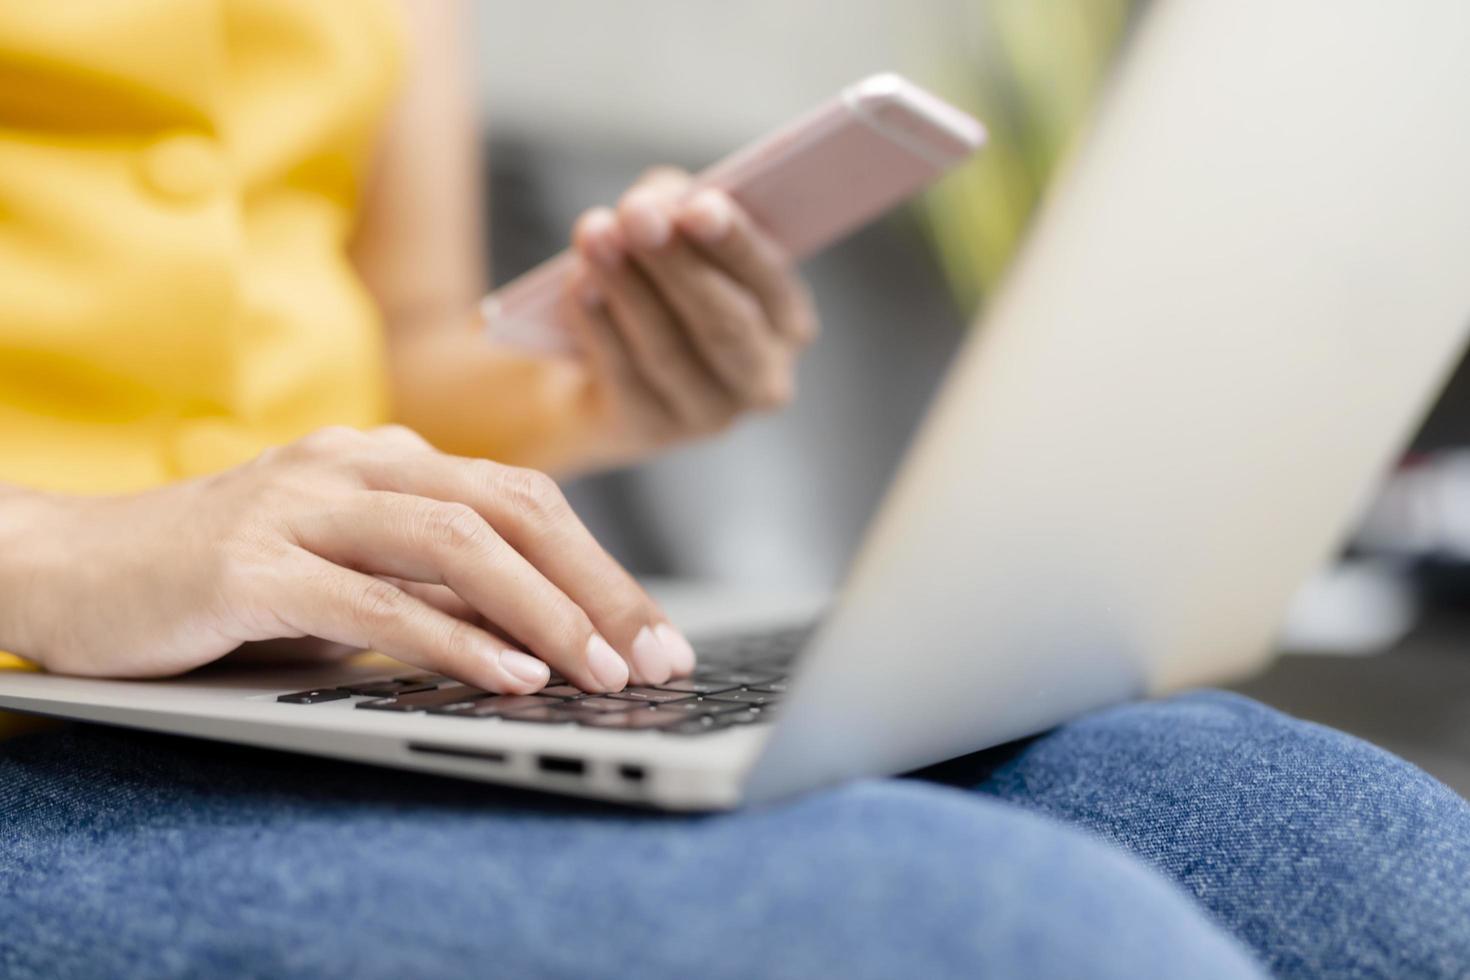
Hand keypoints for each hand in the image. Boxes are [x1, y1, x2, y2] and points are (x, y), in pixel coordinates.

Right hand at [3, 426, 695, 690]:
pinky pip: (374, 597)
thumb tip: (541, 632)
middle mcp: (354, 466)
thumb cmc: (221, 580)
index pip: (524, 502)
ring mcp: (301, 504)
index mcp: (387, 462)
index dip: (600, 567)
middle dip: (597, 587)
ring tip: (601, 672)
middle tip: (656, 657)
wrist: (71, 567)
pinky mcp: (251, 561)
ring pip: (455, 541)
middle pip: (511, 509)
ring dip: (544, 610)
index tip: (655, 634)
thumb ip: (431, 587)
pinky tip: (508, 675)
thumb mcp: (346, 577)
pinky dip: (452, 638)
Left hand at [566, 168, 818, 455]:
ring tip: (594, 234)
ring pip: (669, 348)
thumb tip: (656, 202)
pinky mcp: (654, 429)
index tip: (698, 206)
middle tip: (636, 213)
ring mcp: (710, 413)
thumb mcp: (672, 237)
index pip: (769, 280)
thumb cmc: (655, 288)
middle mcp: (763, 376)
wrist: (595, 373)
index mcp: (787, 320)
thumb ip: (674, 207)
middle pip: (725, 322)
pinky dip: (599, 325)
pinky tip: (579, 284)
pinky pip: (625, 375)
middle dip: (677, 263)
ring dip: (628, 286)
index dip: (735, 242)